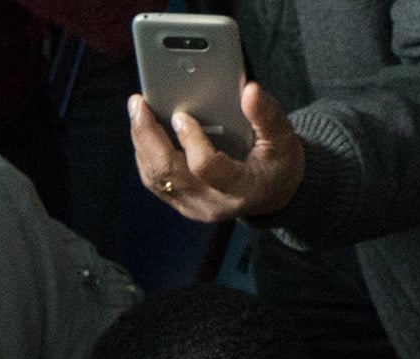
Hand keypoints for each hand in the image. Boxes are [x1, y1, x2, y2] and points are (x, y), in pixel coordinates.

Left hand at [128, 81, 305, 223]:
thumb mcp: (282, 138)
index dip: (191, 141)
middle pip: (169, 173)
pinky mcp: (182, 202)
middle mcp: (213, 203)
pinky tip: (143, 128)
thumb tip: (249, 90)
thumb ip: (267, 115)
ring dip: (142, 143)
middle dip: (149, 136)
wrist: (273, 194)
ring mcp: (194, 206)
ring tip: (137, 110)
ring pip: (156, 177)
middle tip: (138, 103)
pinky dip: (145, 152)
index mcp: (241, 188)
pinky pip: (155, 180)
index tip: (181, 115)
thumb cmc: (277, 163)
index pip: (207, 168)